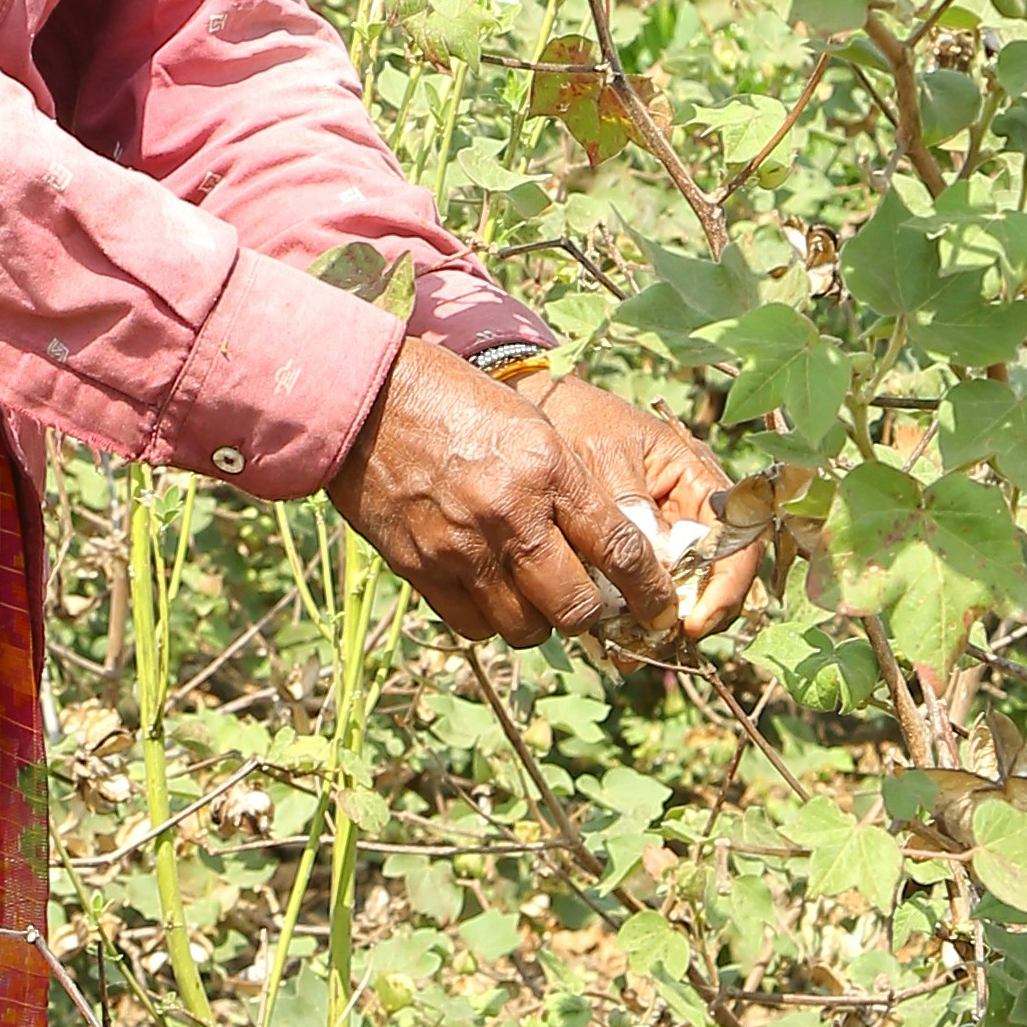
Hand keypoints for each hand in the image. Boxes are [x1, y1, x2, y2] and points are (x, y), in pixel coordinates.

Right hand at [327, 345, 758, 654]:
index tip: (661, 609)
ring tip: (534, 599)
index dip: (650, 592)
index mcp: (548, 470)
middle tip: (590, 608)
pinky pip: (473, 626)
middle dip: (592, 617)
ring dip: (539, 622)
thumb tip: (603, 548)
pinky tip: (489, 595)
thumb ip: (567, 486)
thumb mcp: (529, 426)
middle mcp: (510, 514)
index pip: (620, 550)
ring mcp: (462, 547)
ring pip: (524, 628)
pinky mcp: (421, 568)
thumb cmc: (456, 401)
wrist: (365, 398)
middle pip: (575, 608)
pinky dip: (490, 621)